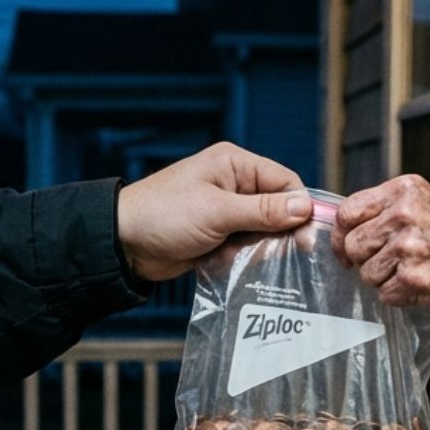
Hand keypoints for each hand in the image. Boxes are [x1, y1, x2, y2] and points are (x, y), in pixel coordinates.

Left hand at [116, 142, 312, 281]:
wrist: (122, 244)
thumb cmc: (164, 216)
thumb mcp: (218, 212)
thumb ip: (263, 211)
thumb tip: (305, 207)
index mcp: (235, 165)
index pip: (285, 182)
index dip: (300, 208)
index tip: (308, 237)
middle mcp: (234, 184)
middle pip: (278, 208)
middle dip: (280, 232)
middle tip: (288, 256)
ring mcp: (227, 211)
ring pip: (264, 231)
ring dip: (260, 248)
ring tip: (251, 260)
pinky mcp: (220, 234)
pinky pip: (246, 246)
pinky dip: (245, 258)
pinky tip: (235, 265)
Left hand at [332, 174, 429, 309]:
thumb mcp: (427, 201)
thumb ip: (388, 207)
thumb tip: (347, 225)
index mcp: (404, 190)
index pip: (347, 211)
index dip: (342, 234)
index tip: (347, 246)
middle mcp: (403, 215)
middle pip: (352, 245)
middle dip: (364, 259)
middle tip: (386, 262)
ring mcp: (407, 247)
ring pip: (366, 273)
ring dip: (383, 279)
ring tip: (412, 270)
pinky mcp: (413, 278)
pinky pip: (384, 293)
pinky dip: (398, 295)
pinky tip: (420, 283)